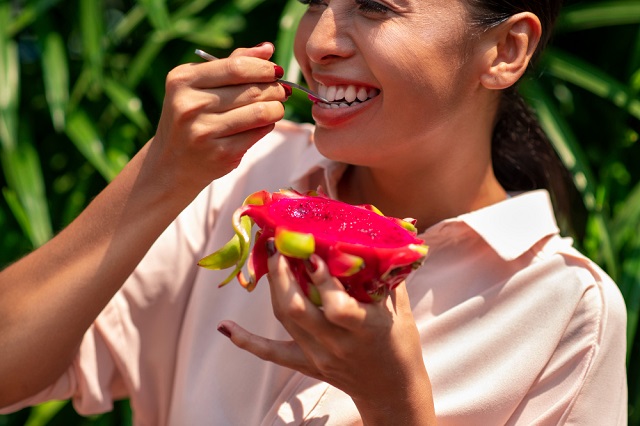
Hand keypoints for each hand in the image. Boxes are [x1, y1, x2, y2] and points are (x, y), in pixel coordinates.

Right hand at [147, 43, 287, 196]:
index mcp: (182, 80)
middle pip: (251, 90)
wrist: (172, 164)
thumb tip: (267, 48)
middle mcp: (190, 105)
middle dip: (275, 89)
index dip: (263, 68)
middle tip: (281, 91)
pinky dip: (267, 126)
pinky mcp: (220, 154)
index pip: (236, 67)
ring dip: (276, 108)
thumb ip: (232, 64)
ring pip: (260, 113)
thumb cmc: (191, 118)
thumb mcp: (199, 86)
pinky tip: (263, 124)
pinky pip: (258, 134)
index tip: (276, 71)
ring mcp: (204, 131)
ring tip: (276, 107)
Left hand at [218, 253, 435, 424]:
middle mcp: (338, 345)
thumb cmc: (399, 341)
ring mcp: (318, 356)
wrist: (391, 389)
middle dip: (284, 275)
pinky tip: (225, 326)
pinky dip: (247, 340)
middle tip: (279, 246)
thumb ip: (383, 274)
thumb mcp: (399, 308)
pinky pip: (272, 353)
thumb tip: (370, 233)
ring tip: (271, 258)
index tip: (310, 253)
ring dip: (273, 287)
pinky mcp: (306, 363)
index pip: (337, 307)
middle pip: (299, 311)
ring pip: (286, 320)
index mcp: (365, 330)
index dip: (322, 281)